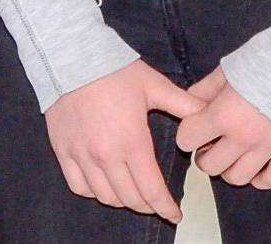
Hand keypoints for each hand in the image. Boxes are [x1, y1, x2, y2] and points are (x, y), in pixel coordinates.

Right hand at [45, 60, 201, 220]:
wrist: (72, 56)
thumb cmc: (114, 69)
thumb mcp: (153, 84)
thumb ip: (183, 103)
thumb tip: (207, 114)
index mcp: (132, 142)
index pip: (152, 190)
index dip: (166, 208)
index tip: (174, 215)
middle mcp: (107, 155)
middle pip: (131, 199)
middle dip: (148, 206)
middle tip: (156, 202)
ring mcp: (82, 155)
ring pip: (106, 197)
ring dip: (123, 201)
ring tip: (133, 194)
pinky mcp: (63, 151)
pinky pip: (79, 186)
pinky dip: (94, 192)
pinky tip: (103, 184)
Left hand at [174, 67, 270, 189]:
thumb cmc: (263, 58)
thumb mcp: (227, 69)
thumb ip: (204, 91)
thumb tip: (187, 105)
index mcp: (223, 114)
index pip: (187, 139)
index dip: (187, 133)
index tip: (194, 128)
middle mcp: (243, 137)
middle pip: (210, 166)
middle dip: (204, 155)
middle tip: (210, 143)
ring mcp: (269, 148)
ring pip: (237, 178)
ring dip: (228, 168)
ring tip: (231, 154)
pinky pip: (270, 180)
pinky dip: (259, 178)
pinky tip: (256, 165)